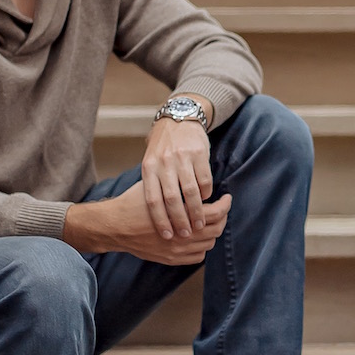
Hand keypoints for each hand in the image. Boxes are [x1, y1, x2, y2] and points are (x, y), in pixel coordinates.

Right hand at [63, 179, 230, 265]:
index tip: (226, 198)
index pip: (216, 212)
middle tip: (220, 209)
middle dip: (222, 218)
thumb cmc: (134, 202)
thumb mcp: (158, 187)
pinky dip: (202, 247)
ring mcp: (177, 250)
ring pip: (209, 244)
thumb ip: (180, 188)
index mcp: (181, 214)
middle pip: (216, 229)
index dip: (225, 205)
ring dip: (212, 232)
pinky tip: (197, 237)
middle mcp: (182, 235)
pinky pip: (198, 257)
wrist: (114, 225)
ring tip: (208, 221)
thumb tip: (199, 182)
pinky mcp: (171, 259)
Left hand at [142, 106, 214, 238]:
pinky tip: (206, 200)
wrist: (179, 119)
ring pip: (191, 192)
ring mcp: (182, 158)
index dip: (160, 220)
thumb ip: (152, 184)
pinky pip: (205, 180)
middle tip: (186, 234)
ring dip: (196, 211)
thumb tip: (154, 216)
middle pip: (172, 199)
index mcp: (149, 168)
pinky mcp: (199, 153)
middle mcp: (164, 163)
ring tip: (199, 224)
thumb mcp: (150, 163)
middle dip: (180, 220)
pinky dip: (206, 194)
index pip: (152, 199)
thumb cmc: (162, 148)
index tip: (167, 236)